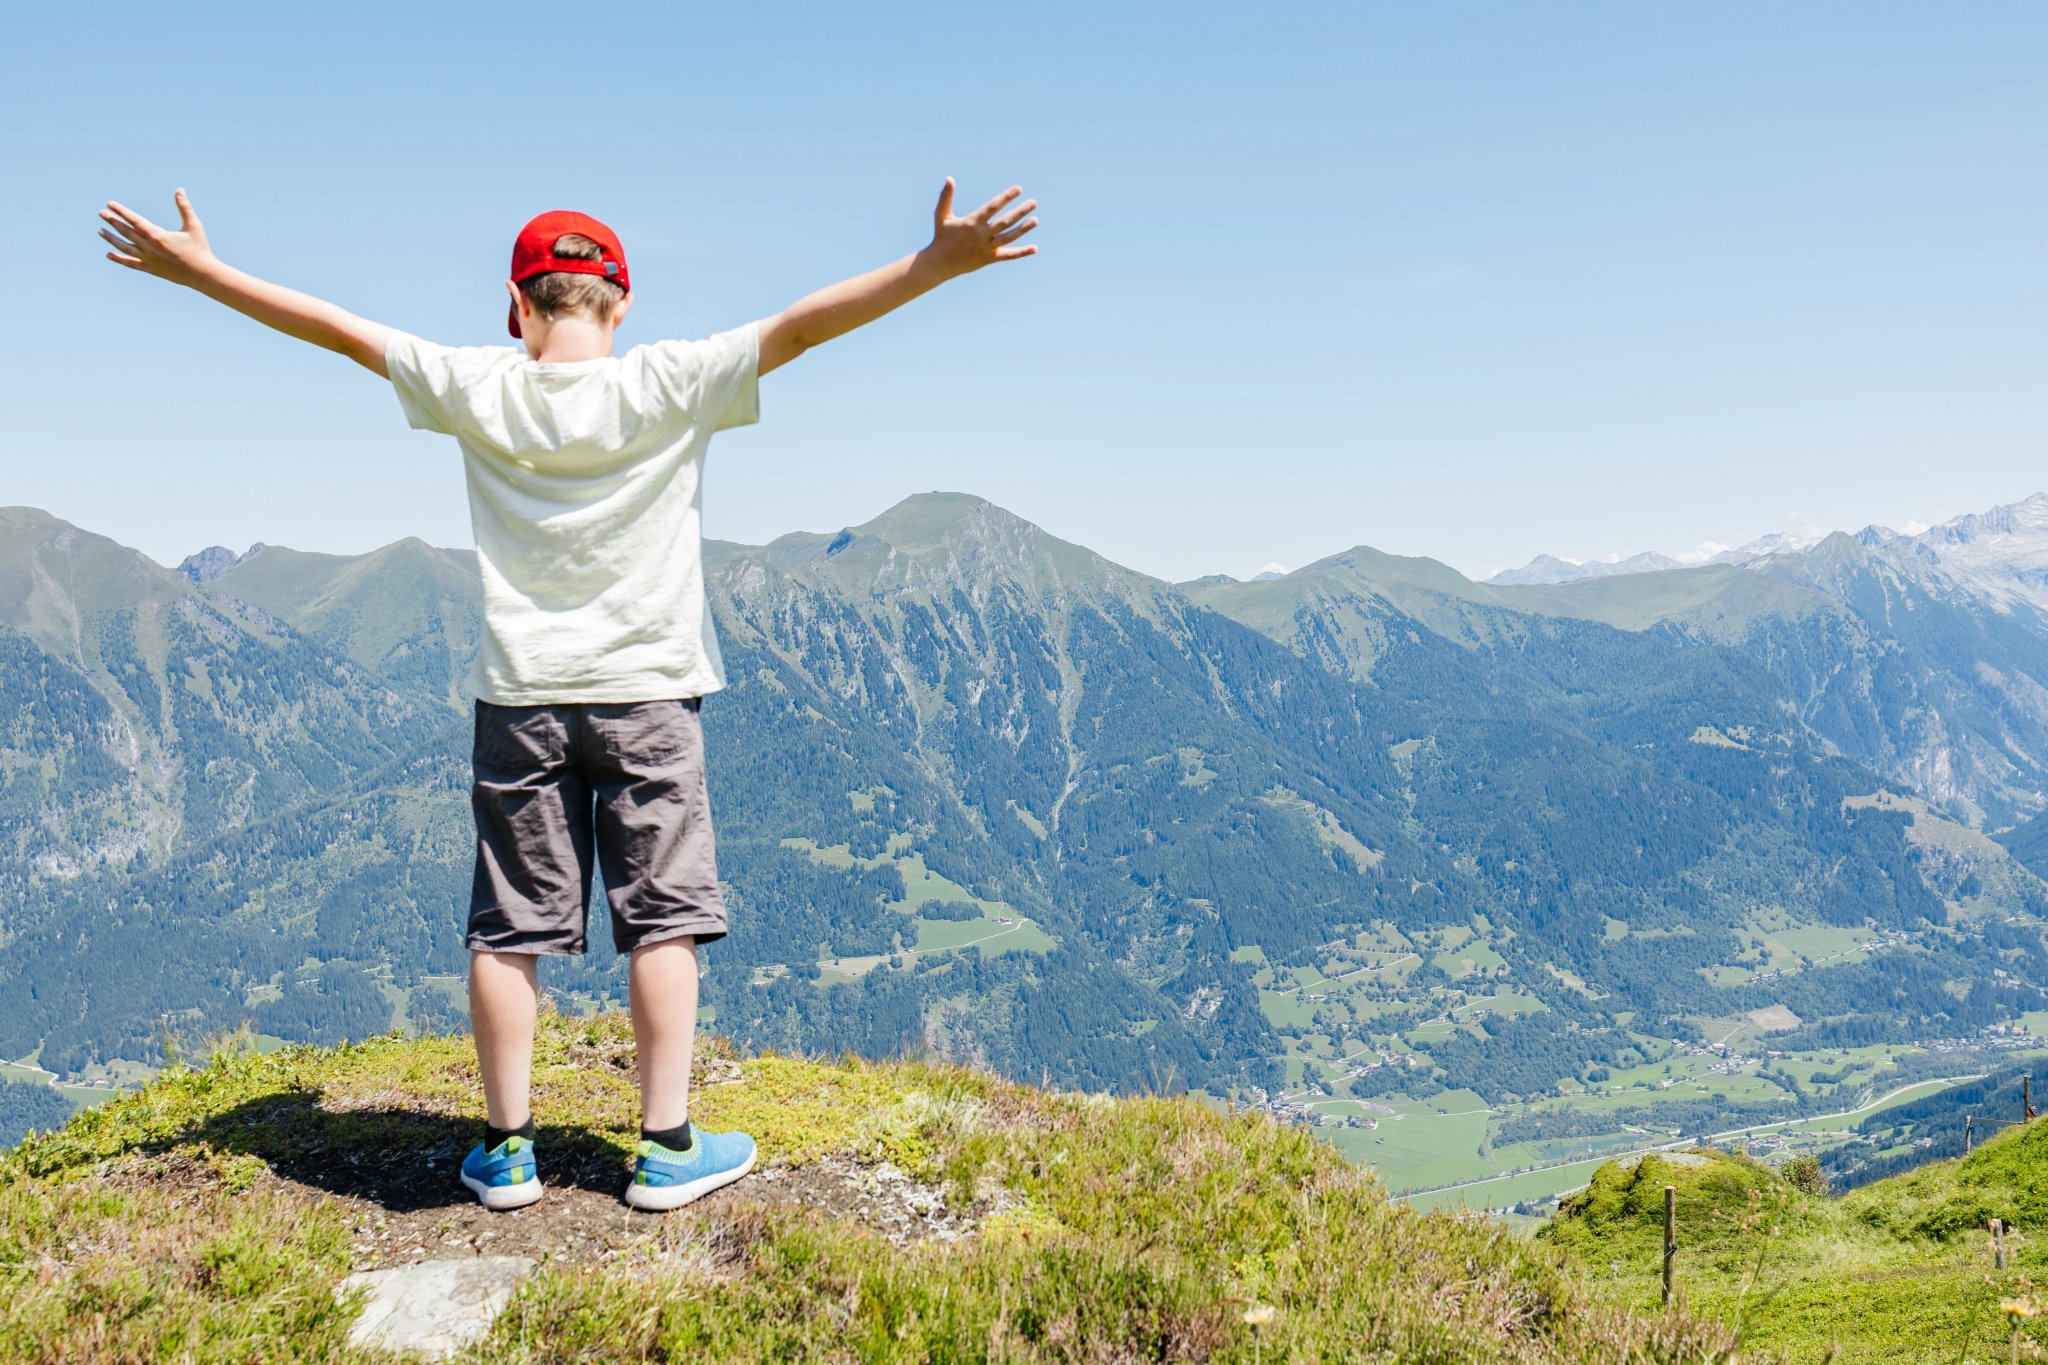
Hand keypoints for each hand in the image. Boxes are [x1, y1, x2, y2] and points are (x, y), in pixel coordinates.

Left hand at [99, 189, 218, 286]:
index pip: (134, 220)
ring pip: (124, 247)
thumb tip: (179, 190)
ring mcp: (149, 259)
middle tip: (101, 213)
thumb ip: (184, 207)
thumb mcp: (194, 226)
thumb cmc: (200, 249)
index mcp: (158, 235)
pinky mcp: (151, 269)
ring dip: (111, 238)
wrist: (203, 274)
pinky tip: (109, 254)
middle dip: (113, 221)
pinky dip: (119, 259)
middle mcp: (149, 247)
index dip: (121, 211)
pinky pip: (131, 263)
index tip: (110, 204)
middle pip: (126, 232)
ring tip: (100, 230)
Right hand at [925, 178, 1038, 278]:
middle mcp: (981, 235)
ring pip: (1009, 237)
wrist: (940, 263)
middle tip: (1033, 203)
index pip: (993, 207)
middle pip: (1005, 221)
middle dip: (1020, 211)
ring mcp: (987, 248)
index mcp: (972, 222)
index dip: (1006, 197)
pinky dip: (1022, 252)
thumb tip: (949, 178)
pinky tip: (1034, 248)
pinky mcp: (989, 259)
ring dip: (1023, 229)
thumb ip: (946, 197)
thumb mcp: (941, 215)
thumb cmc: (941, 236)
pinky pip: (1008, 255)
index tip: (1018, 189)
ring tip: (1035, 220)